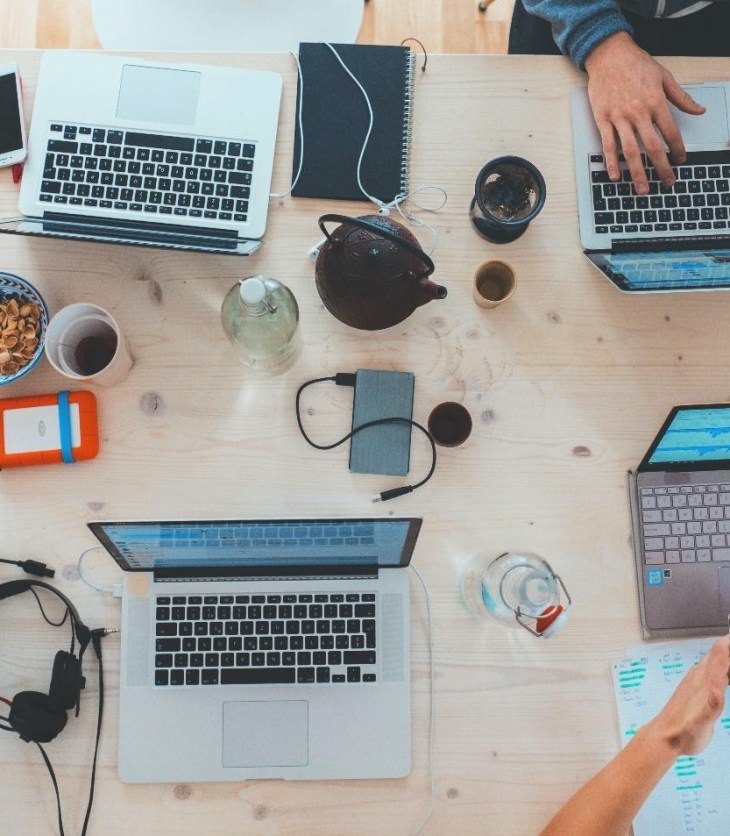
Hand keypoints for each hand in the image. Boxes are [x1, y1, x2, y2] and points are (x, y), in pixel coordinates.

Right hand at [584, 32, 705, 194]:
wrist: (609, 54)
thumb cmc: (636, 64)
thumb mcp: (664, 76)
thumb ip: (681, 97)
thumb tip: (699, 110)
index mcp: (655, 102)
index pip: (670, 132)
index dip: (678, 149)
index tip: (681, 160)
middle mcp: (638, 112)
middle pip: (653, 147)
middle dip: (662, 167)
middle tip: (668, 182)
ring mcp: (619, 117)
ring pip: (630, 151)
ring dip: (637, 172)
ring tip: (643, 189)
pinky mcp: (603, 119)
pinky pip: (608, 145)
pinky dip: (611, 162)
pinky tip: (616, 176)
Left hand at [648, 636, 729, 756]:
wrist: (665, 737)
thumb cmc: (683, 732)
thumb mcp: (701, 722)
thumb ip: (710, 705)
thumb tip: (717, 688)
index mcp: (704, 681)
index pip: (720, 652)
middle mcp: (700, 676)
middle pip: (719, 652)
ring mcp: (697, 682)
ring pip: (716, 661)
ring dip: (728, 658)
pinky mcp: (696, 690)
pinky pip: (713, 673)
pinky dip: (725, 670)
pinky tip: (727, 679)